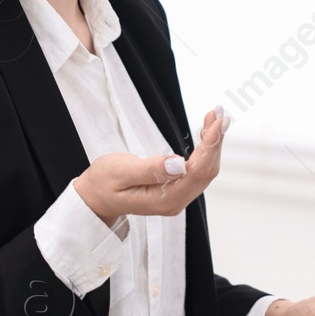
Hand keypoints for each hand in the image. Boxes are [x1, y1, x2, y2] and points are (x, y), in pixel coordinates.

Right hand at [74, 106, 229, 222]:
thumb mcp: (121, 172)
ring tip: (215, 117)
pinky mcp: (176, 188)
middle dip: (215, 142)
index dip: (210, 147)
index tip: (217, 123)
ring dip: (212, 144)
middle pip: (206, 171)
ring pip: (204, 169)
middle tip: (220, 114)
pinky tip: (206, 131)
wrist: (95, 196)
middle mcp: (175, 201)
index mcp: (164, 200)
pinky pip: (196, 168)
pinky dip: (204, 149)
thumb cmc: (104, 182)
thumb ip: (150, 169)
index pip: (196, 172)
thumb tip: (179, 163)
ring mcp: (177, 196)